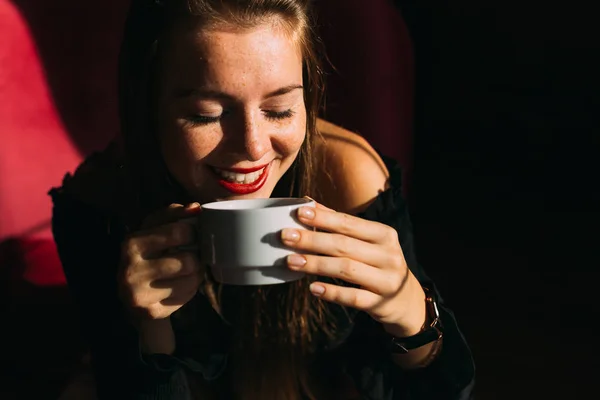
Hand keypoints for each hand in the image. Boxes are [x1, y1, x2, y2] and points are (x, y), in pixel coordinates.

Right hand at [118, 203, 202, 320]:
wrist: (130, 293)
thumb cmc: (148, 253)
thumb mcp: (153, 228)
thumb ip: (173, 214)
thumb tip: (195, 208)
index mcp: (132, 243)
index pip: (180, 232)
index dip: (193, 232)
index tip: (192, 235)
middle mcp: (132, 270)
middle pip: (189, 261)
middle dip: (196, 257)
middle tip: (192, 255)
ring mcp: (140, 294)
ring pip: (191, 280)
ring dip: (196, 274)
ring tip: (187, 270)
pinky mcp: (152, 312)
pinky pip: (187, 296)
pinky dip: (190, 290)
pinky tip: (179, 285)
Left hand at [281, 202, 425, 334]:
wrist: (406, 301)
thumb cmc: (378, 264)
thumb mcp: (367, 242)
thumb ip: (340, 224)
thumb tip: (308, 202)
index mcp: (384, 234)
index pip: (349, 223)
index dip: (323, 218)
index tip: (298, 213)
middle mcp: (388, 255)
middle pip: (344, 245)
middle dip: (312, 240)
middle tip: (285, 237)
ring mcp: (387, 280)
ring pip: (346, 269)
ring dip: (315, 264)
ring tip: (290, 261)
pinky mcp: (380, 303)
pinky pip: (353, 297)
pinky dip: (332, 292)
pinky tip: (312, 288)